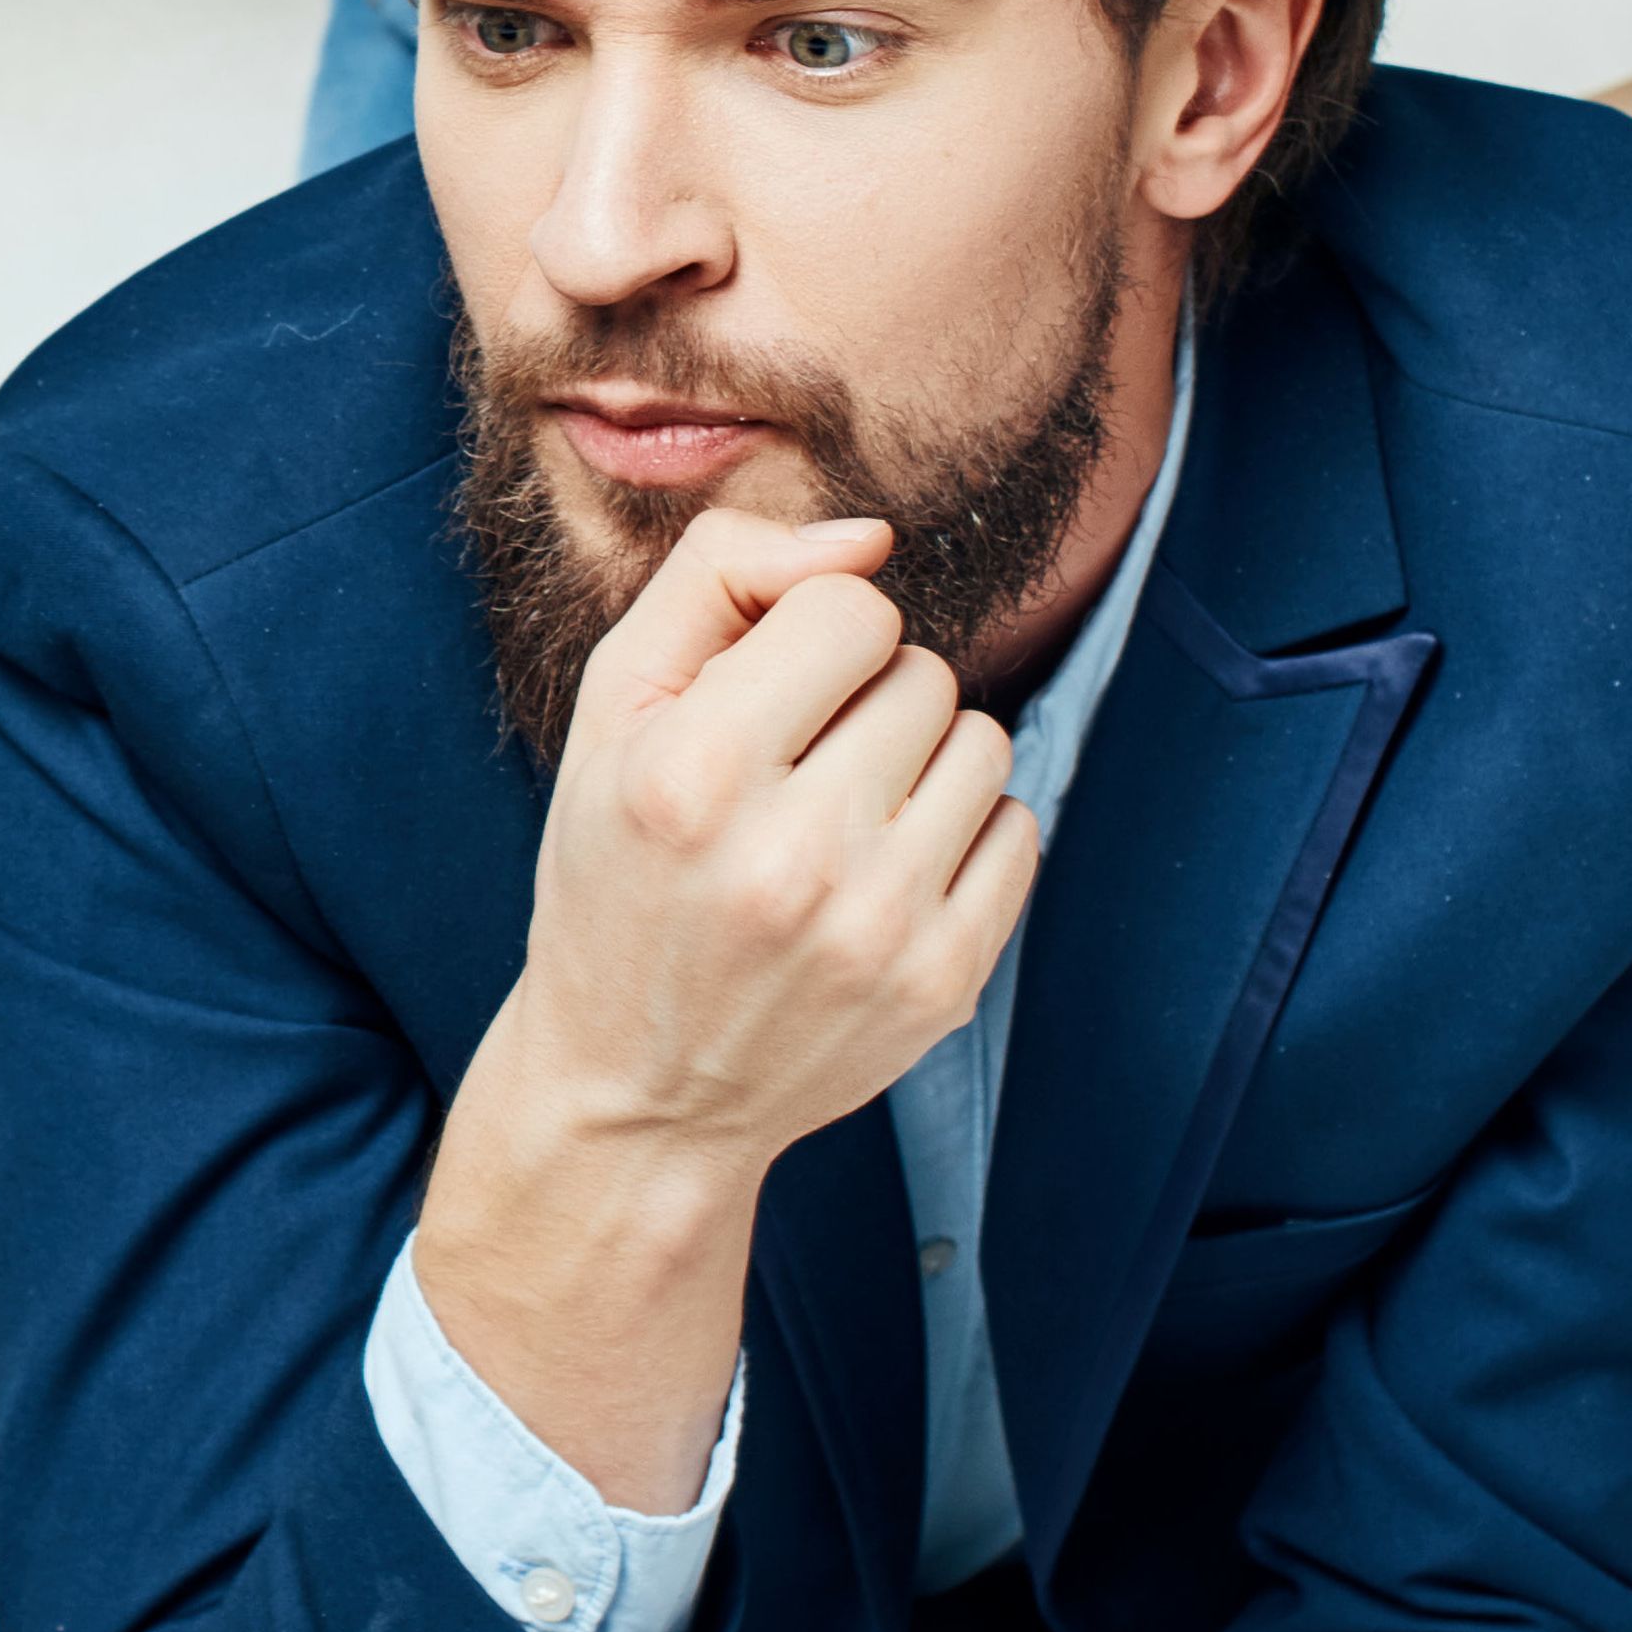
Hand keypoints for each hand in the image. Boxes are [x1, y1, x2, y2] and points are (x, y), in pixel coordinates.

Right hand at [416, 510, 1045, 1508]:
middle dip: (865, 702)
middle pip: (922, 674)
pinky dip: (962, 836)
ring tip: (843, 822)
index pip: (851, 610)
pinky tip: (887, 876)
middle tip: (796, 773)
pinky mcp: (940, 986)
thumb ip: (717, 579)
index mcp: (689, 775)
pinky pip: (1018, 830)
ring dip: (922, 763)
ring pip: (982, 743)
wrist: (637, 1093)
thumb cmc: (618, 875)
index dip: (813, 637)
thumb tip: (869, 539)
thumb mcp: (613, 711)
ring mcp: (875, 931)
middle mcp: (786, 857)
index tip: (769, 698)